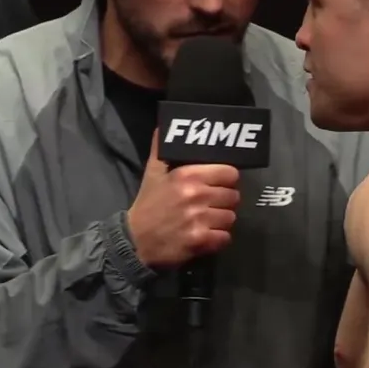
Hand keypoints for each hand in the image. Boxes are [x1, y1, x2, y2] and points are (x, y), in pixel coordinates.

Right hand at [127, 129, 240, 266]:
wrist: (135, 240)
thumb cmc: (147, 205)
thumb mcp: (152, 174)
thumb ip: (161, 150)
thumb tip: (164, 126)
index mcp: (188, 175)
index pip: (230, 173)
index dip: (227, 179)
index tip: (220, 184)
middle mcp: (197, 195)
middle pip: (233, 196)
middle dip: (225, 201)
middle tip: (214, 204)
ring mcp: (199, 219)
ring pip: (230, 217)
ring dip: (222, 220)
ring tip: (210, 220)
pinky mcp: (200, 241)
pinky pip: (225, 237)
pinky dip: (218, 238)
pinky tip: (207, 235)